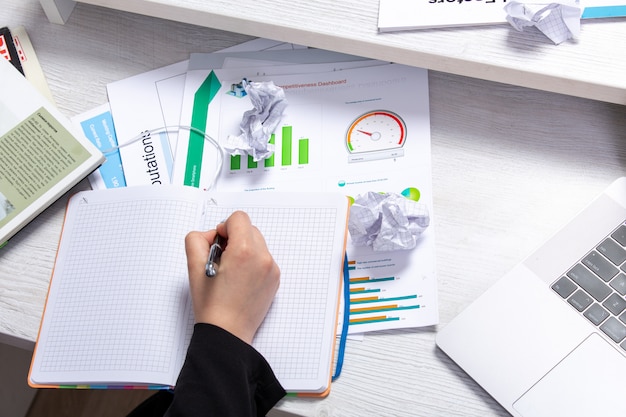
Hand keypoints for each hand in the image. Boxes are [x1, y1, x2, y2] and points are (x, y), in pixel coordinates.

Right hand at [185, 211, 279, 343]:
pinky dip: (252, 262)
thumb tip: (213, 234)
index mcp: (244, 251)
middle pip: (249, 229)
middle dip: (234, 238)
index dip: (224, 228)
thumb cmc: (212, 305)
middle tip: (221, 259)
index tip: (218, 244)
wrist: (227, 332)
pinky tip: (240, 279)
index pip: (238, 218)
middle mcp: (262, 257)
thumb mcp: (193, 267)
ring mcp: (272, 269)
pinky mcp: (275, 279)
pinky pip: (263, 258)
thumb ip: (198, 239)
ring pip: (258, 243)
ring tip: (231, 271)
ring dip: (244, 249)